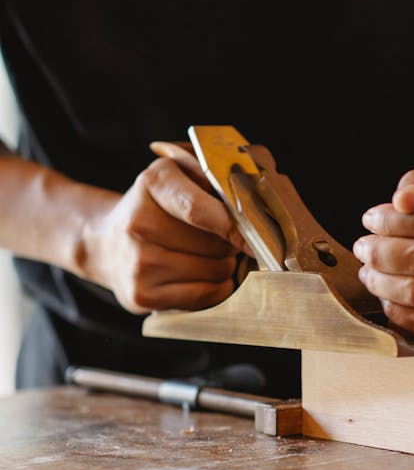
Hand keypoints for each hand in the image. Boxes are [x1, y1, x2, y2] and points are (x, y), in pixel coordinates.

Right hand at [84, 141, 256, 313]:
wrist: (106, 242)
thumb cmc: (155, 206)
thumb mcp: (177, 173)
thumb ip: (213, 175)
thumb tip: (252, 199)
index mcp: (152, 183)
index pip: (198, 209)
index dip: (233, 224)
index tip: (253, 235)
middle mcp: (139, 224)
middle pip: (214, 244)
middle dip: (229, 244)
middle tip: (220, 240)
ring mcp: (138, 264)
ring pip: (214, 271)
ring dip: (224, 266)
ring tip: (208, 256)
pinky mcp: (142, 295)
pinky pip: (203, 296)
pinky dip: (216, 288)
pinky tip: (206, 276)